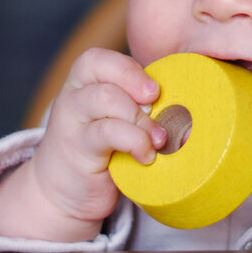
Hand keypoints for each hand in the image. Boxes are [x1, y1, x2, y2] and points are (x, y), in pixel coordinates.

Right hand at [0, 48, 164, 241]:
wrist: (66, 194)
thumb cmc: (103, 151)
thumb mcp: (117, 119)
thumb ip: (139, 104)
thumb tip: (185, 102)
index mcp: (83, 83)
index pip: (98, 58)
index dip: (128, 68)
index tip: (154, 89)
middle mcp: (72, 96)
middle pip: (97, 68)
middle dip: (134, 82)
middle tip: (156, 103)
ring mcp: (71, 122)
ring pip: (104, 97)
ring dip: (139, 116)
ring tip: (159, 138)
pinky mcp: (77, 149)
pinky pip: (107, 132)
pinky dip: (134, 141)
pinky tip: (146, 156)